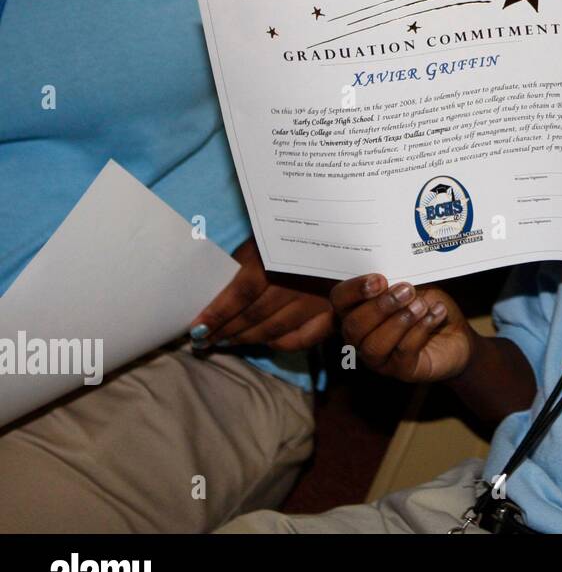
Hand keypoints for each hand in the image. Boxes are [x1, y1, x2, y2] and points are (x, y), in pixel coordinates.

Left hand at [190, 239, 334, 350]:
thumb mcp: (271, 234)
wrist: (355, 230)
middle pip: (254, 316)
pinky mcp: (333, 314)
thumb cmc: (303, 228)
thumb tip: (217, 288)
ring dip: (246, 339)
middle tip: (205, 339)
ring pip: (273, 330)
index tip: (195, 327)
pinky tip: (264, 342)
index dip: (216, 313)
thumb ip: (247, 259)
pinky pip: (301, 339)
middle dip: (225, 330)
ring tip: (227, 341)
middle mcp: (299, 283)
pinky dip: (278, 343)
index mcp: (281, 259)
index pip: (240, 293)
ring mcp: (318, 302)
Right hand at [330, 275, 474, 381]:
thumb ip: (398, 279)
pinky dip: (420, 330)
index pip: (339, 300)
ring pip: (374, 344)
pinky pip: (403, 352)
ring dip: (400, 321)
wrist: (457, 334)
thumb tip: (392, 272)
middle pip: (353, 326)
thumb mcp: (414, 285)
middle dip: (380, 306)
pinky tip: (436, 314)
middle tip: (407, 290)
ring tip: (421, 305)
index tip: (379, 279)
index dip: (354, 290)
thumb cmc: (428, 306)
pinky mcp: (401, 370)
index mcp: (357, 310)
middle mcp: (360, 337)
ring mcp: (379, 358)